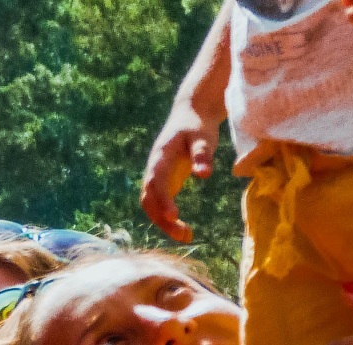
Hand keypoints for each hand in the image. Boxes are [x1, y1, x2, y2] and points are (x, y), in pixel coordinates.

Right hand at [139, 104, 216, 242]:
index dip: (162, 199)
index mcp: (161, 156)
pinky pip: (159, 204)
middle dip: (162, 219)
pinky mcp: (164, 181)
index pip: (156, 181)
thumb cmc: (197, 126)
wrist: (189, 114)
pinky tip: (184, 230)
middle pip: (149, 198)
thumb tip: (203, 175)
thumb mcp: (203, 137)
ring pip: (151, 204)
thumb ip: (202, 154)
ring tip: (186, 237)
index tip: (174, 216)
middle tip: (185, 235)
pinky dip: (166, 219)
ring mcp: (156, 176)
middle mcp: (154, 168)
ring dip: (163, 222)